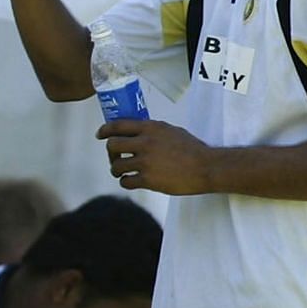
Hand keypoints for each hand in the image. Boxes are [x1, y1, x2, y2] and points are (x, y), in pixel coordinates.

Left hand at [97, 119, 213, 194]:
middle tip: (116, 158)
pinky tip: (131, 181)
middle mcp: (145, 143)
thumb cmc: (192, 149)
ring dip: (116, 170)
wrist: (206, 167)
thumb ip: (152, 131)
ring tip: (123, 172)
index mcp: (150, 128)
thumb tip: (136, 133)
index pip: (118, 125)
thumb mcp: (171, 131)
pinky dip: (125, 182)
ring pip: (116, 166)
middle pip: (112, 146)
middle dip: (111, 153)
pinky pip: (125, 181)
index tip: (100, 135)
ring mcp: (145, 162)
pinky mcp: (148, 180)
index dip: (105, 130)